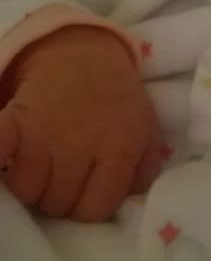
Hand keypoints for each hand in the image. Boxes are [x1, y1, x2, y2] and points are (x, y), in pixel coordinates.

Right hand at [0, 26, 161, 221]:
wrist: (81, 51)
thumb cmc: (115, 97)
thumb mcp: (145, 128)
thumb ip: (143, 169)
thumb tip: (130, 202)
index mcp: (120, 147)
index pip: (94, 209)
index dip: (86, 205)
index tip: (82, 192)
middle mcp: (83, 143)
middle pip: (59, 204)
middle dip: (58, 197)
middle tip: (60, 175)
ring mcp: (47, 131)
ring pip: (27, 189)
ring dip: (29, 185)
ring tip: (39, 166)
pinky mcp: (17, 119)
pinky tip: (4, 165)